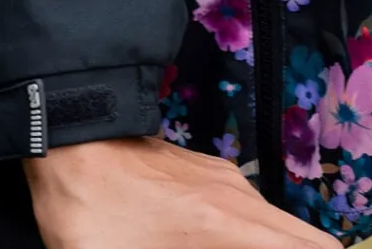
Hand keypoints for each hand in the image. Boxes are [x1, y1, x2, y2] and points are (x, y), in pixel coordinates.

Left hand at [24, 137, 341, 248]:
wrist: (63, 135)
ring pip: (277, 226)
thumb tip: (212, 248)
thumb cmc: (90, 212)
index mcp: (232, 228)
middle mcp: (241, 198)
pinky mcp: (204, 172)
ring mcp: (224, 179)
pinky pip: (249, 213)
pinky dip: (252, 238)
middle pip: (307, 240)